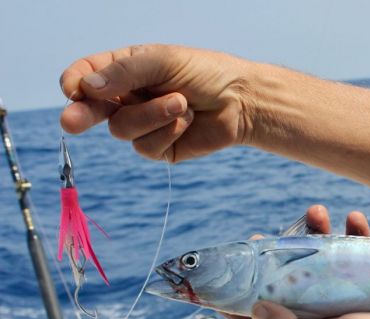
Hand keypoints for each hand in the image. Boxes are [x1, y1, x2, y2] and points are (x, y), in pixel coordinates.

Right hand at [60, 44, 252, 161]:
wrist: (241, 101)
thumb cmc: (205, 73)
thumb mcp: (163, 62)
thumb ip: (126, 72)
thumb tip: (88, 87)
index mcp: (124, 71)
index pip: (87, 76)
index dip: (76, 82)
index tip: (73, 89)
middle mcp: (128, 99)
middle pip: (90, 111)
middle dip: (81, 115)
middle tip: (70, 122)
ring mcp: (142, 126)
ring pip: (122, 130)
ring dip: (153, 115)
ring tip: (183, 103)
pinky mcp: (159, 148)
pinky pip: (146, 147)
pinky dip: (168, 131)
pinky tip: (188, 120)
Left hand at [225, 204, 369, 318]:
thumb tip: (255, 307)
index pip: (261, 317)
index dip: (238, 298)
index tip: (224, 273)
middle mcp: (320, 313)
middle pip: (289, 279)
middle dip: (277, 255)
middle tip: (267, 234)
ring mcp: (344, 296)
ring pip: (321, 259)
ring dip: (317, 234)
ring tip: (318, 210)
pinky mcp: (369, 282)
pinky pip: (357, 252)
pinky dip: (354, 233)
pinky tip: (354, 218)